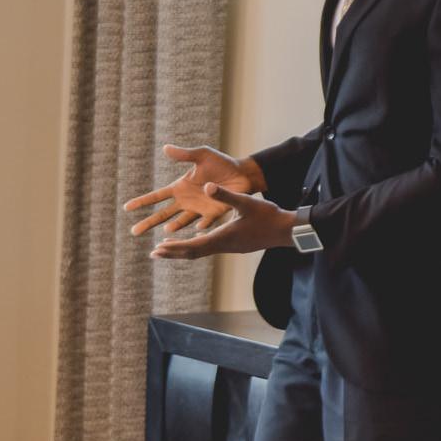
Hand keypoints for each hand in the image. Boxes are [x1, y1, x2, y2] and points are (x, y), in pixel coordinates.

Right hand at [123, 145, 266, 235]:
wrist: (242, 173)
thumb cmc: (221, 163)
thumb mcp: (202, 155)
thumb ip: (184, 154)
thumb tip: (165, 148)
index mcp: (180, 187)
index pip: (157, 196)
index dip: (142, 202)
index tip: (126, 208)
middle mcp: (186, 201)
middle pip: (163, 214)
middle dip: (148, 222)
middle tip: (133, 232)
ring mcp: (199, 210)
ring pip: (181, 222)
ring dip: (175, 226)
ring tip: (167, 232)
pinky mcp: (213, 214)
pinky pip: (206, 221)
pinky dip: (202, 225)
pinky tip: (198, 230)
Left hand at [150, 184, 295, 259]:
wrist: (286, 230)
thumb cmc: (268, 216)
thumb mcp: (245, 202)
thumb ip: (225, 195)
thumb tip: (207, 186)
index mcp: (222, 237)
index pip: (193, 246)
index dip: (174, 247)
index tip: (158, 248)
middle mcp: (223, 245)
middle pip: (193, 252)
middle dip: (173, 252)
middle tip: (154, 254)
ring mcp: (230, 247)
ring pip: (201, 251)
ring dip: (184, 250)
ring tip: (168, 249)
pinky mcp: (235, 246)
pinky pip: (210, 248)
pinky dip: (197, 246)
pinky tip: (195, 241)